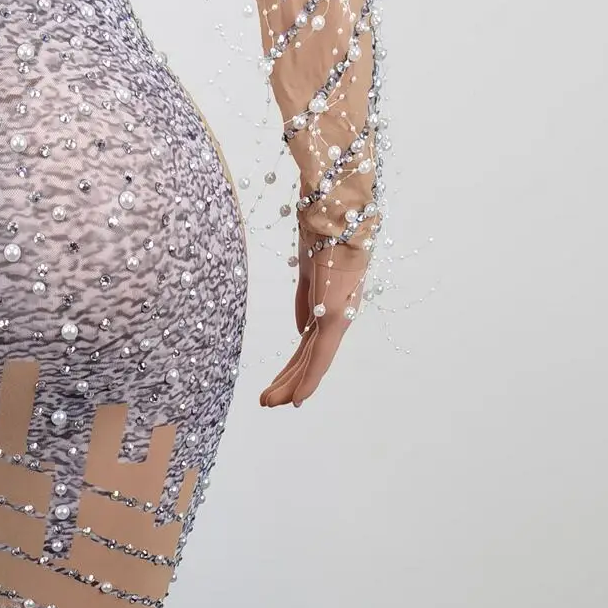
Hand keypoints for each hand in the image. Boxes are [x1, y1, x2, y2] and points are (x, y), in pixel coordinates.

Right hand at [260, 230, 368, 407]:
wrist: (335, 204)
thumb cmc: (322, 225)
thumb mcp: (306, 267)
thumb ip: (304, 301)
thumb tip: (301, 331)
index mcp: (333, 300)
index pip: (311, 341)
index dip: (297, 365)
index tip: (282, 384)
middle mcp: (340, 311)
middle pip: (310, 355)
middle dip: (289, 380)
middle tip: (267, 401)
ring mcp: (339, 314)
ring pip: (314, 361)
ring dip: (292, 384)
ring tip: (269, 403)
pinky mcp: (335, 314)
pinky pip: (320, 355)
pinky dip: (309, 378)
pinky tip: (298, 398)